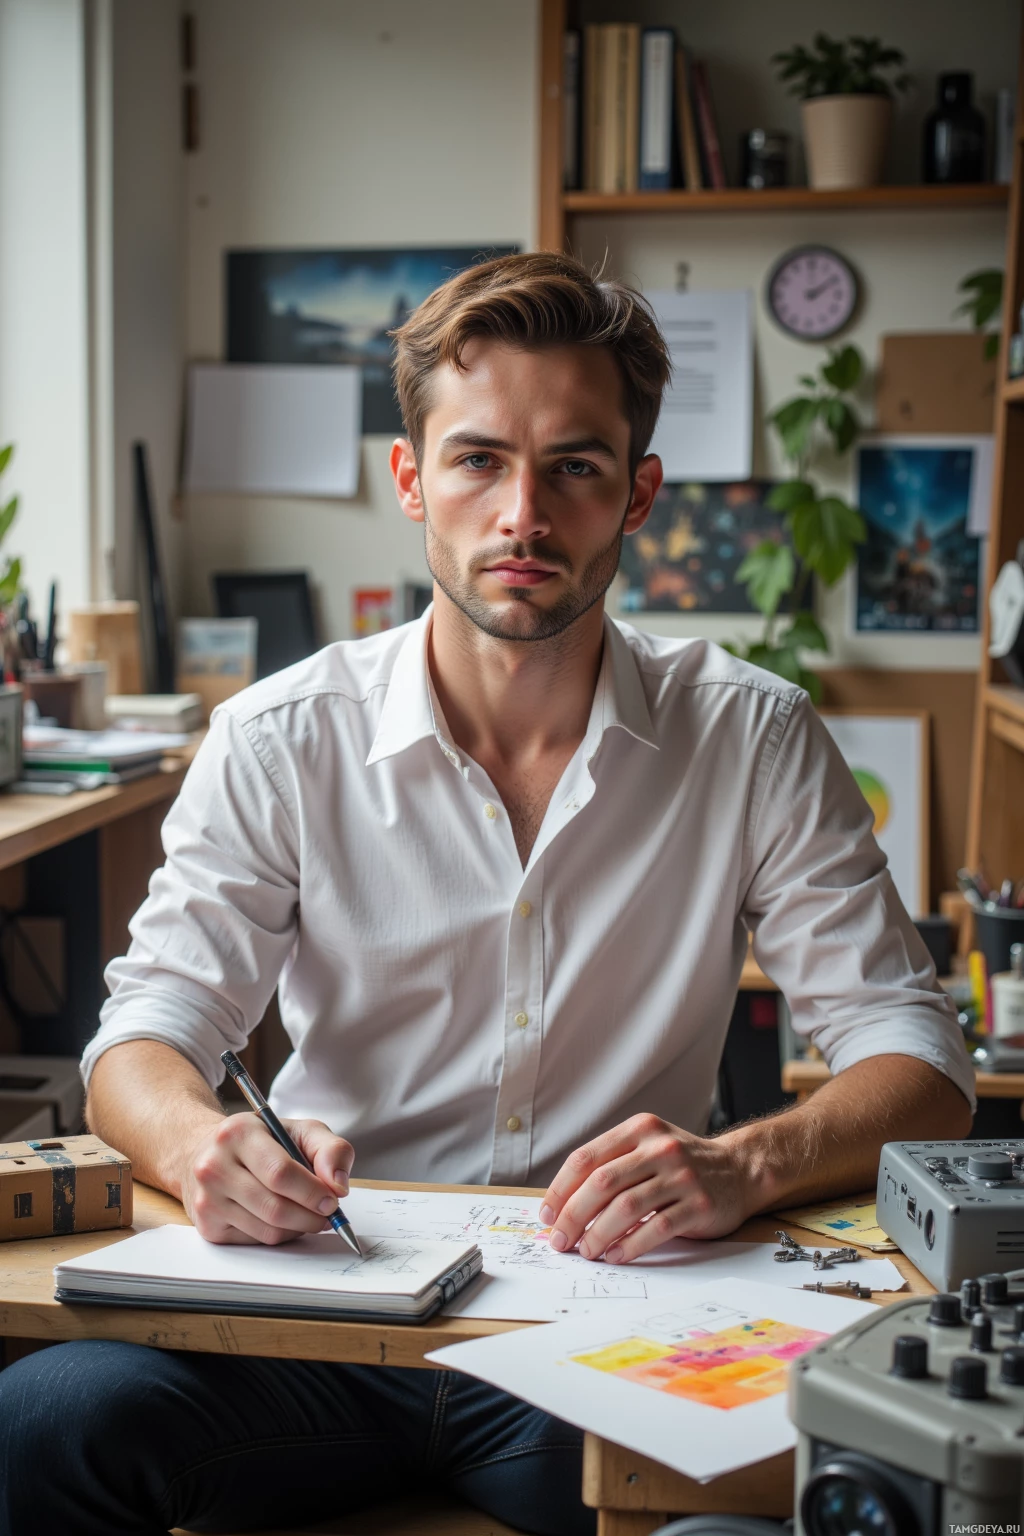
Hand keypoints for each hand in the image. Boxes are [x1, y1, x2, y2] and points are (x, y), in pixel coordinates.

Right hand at [182, 1113, 354, 1244]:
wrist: (209, 1153)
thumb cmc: (261, 1141)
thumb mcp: (300, 1130)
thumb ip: (330, 1149)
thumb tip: (338, 1185)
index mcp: (238, 1134)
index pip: (280, 1173)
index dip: (312, 1192)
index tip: (333, 1200)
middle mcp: (214, 1167)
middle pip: (275, 1207)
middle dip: (310, 1216)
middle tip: (328, 1214)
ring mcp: (207, 1199)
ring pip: (267, 1230)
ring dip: (298, 1228)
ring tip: (307, 1214)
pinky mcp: (207, 1226)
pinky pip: (255, 1241)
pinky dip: (278, 1234)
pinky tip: (282, 1218)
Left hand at [539, 1113, 756, 1263]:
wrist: (738, 1170)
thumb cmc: (681, 1164)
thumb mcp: (647, 1148)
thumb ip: (612, 1165)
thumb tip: (563, 1205)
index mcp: (639, 1130)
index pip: (586, 1158)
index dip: (561, 1189)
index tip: (547, 1216)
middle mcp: (660, 1148)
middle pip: (602, 1183)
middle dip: (573, 1216)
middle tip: (560, 1241)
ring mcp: (682, 1176)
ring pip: (626, 1207)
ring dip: (598, 1234)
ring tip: (586, 1251)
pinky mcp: (699, 1204)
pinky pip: (656, 1227)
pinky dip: (630, 1245)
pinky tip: (616, 1255)